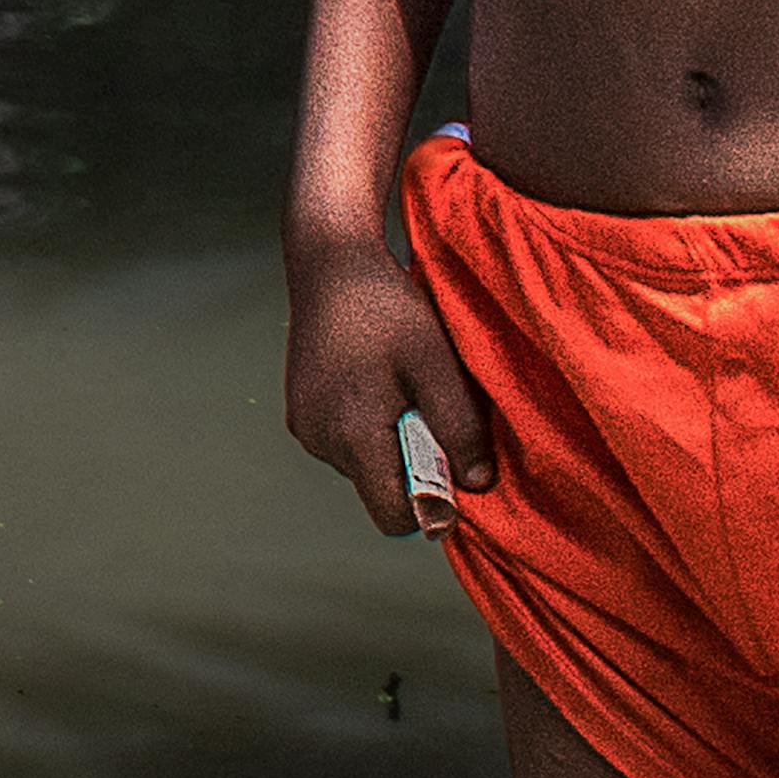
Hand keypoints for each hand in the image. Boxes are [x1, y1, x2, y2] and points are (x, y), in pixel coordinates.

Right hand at [284, 244, 487, 537]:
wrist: (330, 261)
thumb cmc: (385, 306)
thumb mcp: (437, 365)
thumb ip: (461, 429)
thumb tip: (479, 484)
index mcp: (353, 434)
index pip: (396, 517)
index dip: (433, 503)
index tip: (452, 461)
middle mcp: (319, 439)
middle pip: (380, 491)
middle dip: (413, 464)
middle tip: (426, 407)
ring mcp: (304, 426)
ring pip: (363, 467)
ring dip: (391, 443)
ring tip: (401, 387)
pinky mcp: (299, 412)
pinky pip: (344, 444)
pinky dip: (369, 428)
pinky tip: (377, 382)